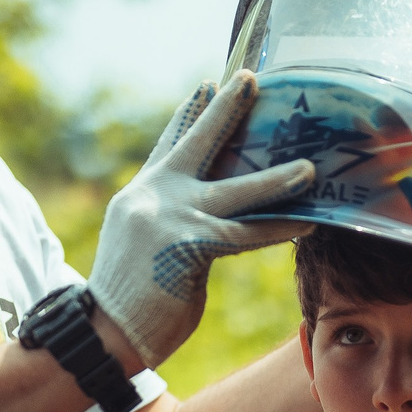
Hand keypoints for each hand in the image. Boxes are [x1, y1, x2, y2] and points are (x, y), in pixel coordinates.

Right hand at [88, 71, 313, 367]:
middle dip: (225, 108)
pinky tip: (307, 224)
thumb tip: (204, 220)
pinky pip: (243, 234)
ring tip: (309, 169)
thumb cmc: (129, 300)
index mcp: (140, 195)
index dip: (189, 114)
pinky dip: (277, 229)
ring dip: (276, 178)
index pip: (169, 146)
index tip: (207, 85)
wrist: (102, 333)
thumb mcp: (144, 248)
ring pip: (234, 190)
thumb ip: (170, 223)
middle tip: (250, 78)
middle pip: (197, 142)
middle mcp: (153, 196)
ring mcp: (170, 218)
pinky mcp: (188, 245)